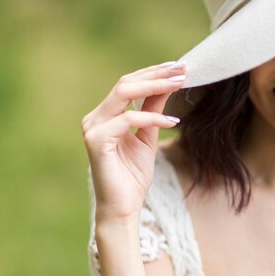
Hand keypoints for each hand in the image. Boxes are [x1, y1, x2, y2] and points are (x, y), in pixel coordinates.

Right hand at [81, 61, 185, 220]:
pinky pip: (127, 120)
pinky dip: (152, 118)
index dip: (154, 73)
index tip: (180, 67)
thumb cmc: (133, 176)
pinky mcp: (96, 140)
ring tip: (180, 85)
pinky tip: (173, 122)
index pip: (129, 84)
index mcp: (106, 115)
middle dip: (156, 74)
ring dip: (154, 86)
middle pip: (125, 83)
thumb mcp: (148, 137)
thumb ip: (153, 111)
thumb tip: (167, 86)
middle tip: (182, 69)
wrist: (122, 207)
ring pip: (123, 94)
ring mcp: (93, 127)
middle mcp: (96, 117)